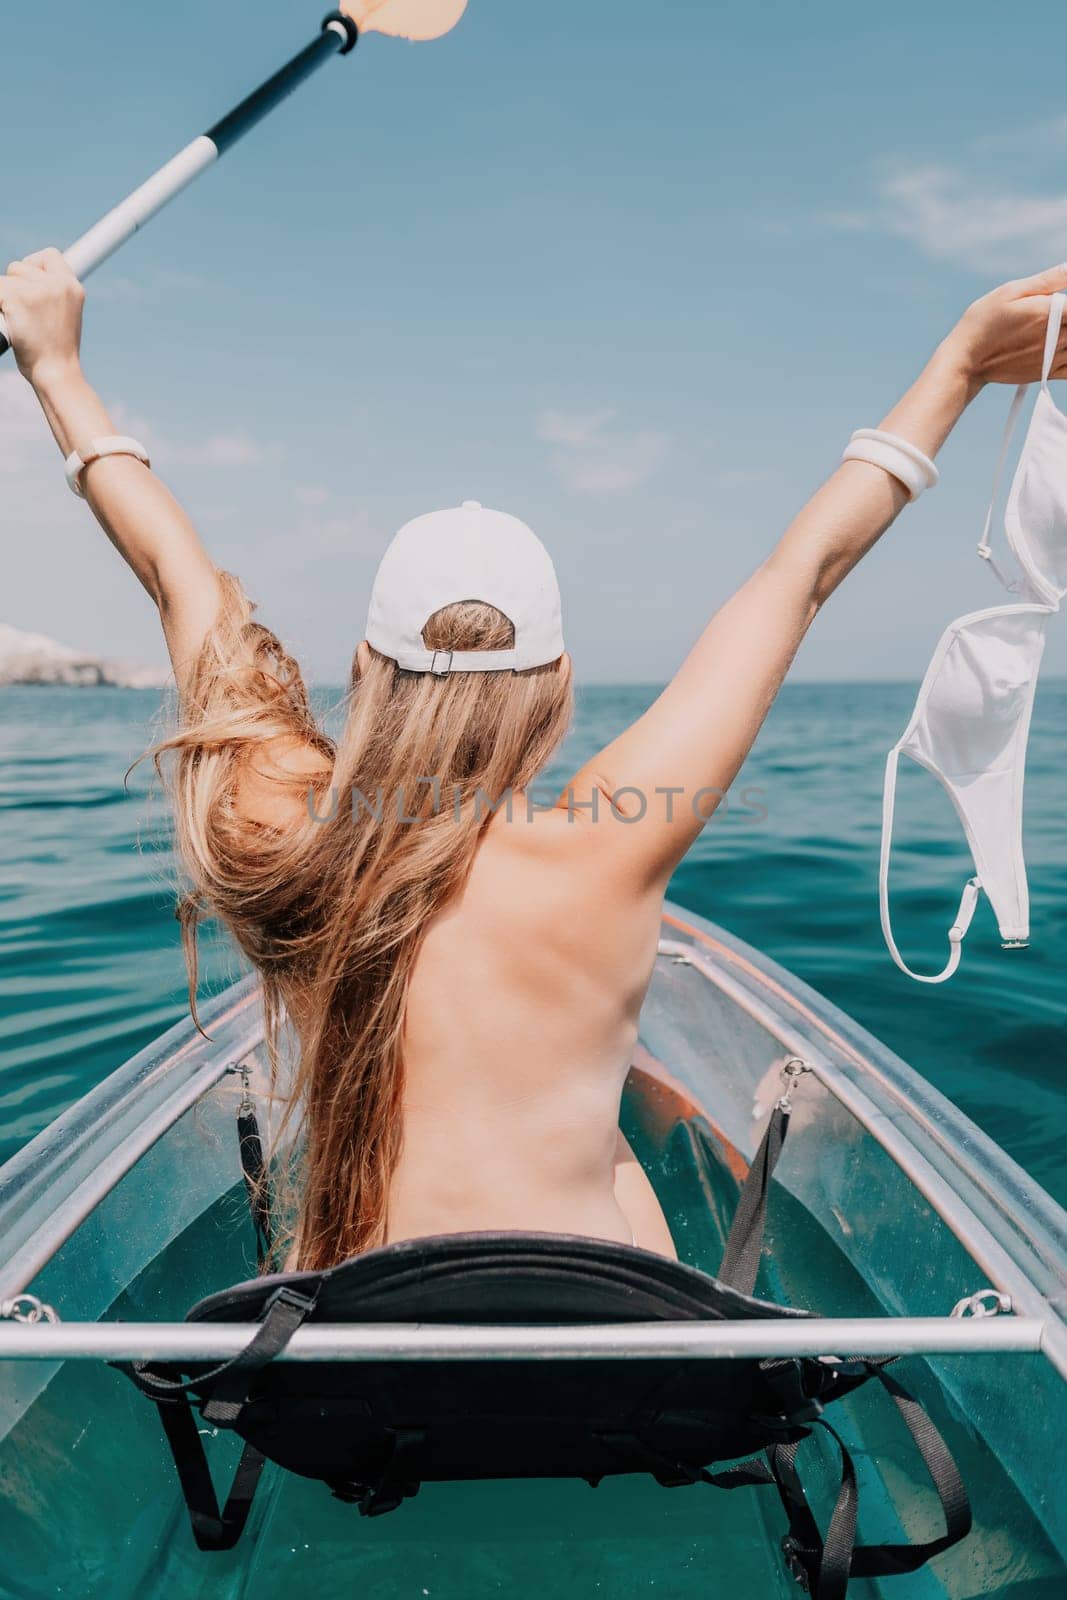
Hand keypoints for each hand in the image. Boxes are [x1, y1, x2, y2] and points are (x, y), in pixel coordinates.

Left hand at [0, 247, 84, 384]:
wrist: (56, 373)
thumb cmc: (57, 352)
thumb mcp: (67, 316)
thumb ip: (53, 294)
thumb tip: (30, 281)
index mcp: (72, 288)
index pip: (49, 256)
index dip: (36, 265)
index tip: (30, 282)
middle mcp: (57, 284)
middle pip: (21, 265)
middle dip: (16, 284)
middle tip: (25, 312)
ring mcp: (36, 290)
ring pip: (5, 279)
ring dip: (6, 297)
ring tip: (20, 322)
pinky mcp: (16, 297)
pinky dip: (0, 306)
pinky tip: (10, 322)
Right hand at [945, 263, 1066, 390]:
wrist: (967, 361)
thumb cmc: (985, 321)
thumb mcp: (1010, 292)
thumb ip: (1047, 280)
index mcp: (1051, 312)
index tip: (1060, 300)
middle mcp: (1058, 337)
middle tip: (1056, 314)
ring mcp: (1054, 357)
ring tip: (1057, 327)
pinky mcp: (1048, 372)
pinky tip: (1063, 345)